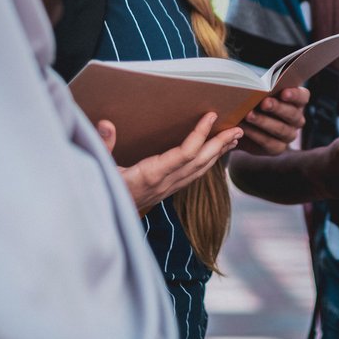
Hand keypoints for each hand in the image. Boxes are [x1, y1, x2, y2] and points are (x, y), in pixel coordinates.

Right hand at [98, 113, 241, 215]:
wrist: (106, 222)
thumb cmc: (102, 193)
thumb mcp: (100, 169)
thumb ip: (104, 146)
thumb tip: (106, 124)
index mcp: (152, 175)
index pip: (185, 153)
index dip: (200, 134)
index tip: (212, 116)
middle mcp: (166, 182)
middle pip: (200, 162)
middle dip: (221, 144)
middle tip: (238, 129)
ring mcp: (169, 189)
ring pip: (200, 170)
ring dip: (218, 153)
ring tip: (233, 138)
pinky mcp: (168, 191)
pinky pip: (194, 176)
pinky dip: (208, 163)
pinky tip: (214, 155)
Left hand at [239, 87, 309, 155]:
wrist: (241, 122)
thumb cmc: (253, 100)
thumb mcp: (258, 92)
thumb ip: (261, 88)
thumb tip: (254, 85)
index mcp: (297, 101)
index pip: (302, 97)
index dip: (295, 95)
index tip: (284, 92)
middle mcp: (297, 119)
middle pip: (292, 114)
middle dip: (278, 108)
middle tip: (264, 103)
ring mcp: (289, 135)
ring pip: (282, 129)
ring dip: (264, 122)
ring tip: (249, 115)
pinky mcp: (277, 148)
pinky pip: (270, 143)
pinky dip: (256, 135)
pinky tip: (245, 129)